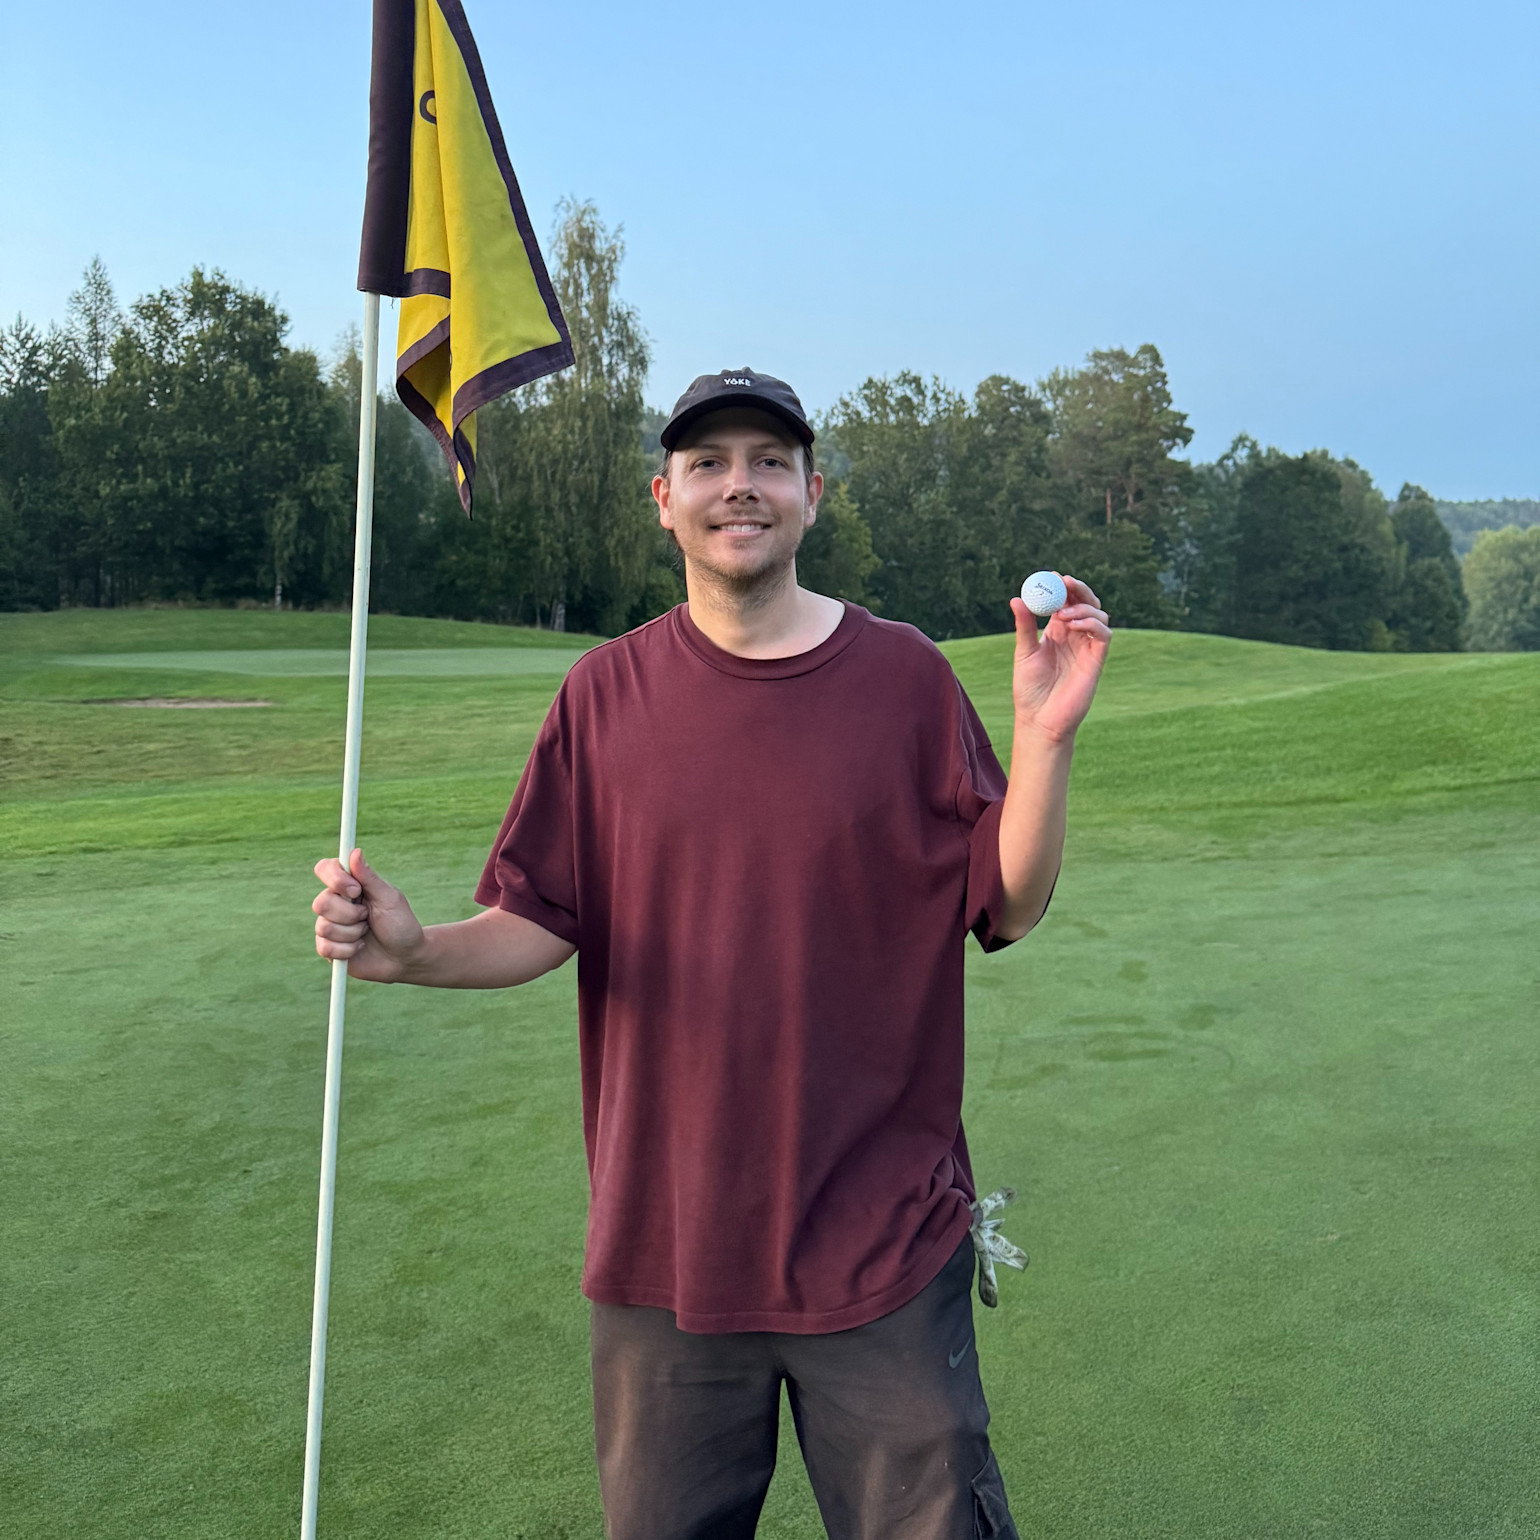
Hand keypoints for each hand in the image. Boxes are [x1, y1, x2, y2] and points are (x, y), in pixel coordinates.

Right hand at [312, 848, 424, 982]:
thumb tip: (354, 852)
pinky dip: (348, 950)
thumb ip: (369, 877)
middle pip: (321, 902)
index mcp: (350, 885)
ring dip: (352, 933)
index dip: (335, 879)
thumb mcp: (389, 899)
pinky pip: (325, 947)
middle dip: (350, 914)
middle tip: (368, 917)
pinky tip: (360, 948)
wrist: (405, 957)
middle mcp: (336, 903)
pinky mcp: (328, 948)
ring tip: (366, 933)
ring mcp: (330, 925)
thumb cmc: (400, 924)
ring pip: (324, 927)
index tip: (356, 890)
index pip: (325, 869)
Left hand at [1009, 575, 1110, 742]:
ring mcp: (1087, 647)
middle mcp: (1074, 636)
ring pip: (1098, 614)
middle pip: (1085, 603)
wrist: (1039, 719)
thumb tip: (1016, 599)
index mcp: (1056, 632)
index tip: (1051, 576)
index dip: (1061, 587)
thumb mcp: (1024, 653)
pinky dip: (1092, 623)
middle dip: (1078, 589)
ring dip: (1083, 607)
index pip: (1064, 602)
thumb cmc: (1030, 689)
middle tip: (1065, 582)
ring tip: (1063, 615)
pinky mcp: (1096, 660)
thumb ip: (1024, 626)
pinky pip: (1103, 634)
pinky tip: (1074, 624)